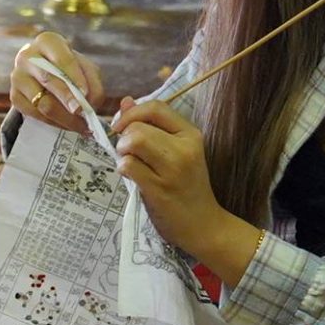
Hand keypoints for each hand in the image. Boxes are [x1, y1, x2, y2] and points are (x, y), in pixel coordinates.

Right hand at [9, 32, 108, 132]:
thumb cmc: (67, 68)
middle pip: (48, 80)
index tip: (85, 93)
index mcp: (47, 42)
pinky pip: (35, 114)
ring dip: (63, 117)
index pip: (61, 59)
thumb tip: (91, 102)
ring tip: (81, 125)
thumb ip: (92, 81)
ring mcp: (17, 77)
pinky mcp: (14, 96)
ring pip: (41, 102)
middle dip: (67, 97)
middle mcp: (27, 56)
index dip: (74, 76)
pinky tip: (66, 125)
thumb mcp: (84, 67)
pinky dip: (53, 122)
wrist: (42, 73)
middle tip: (81, 112)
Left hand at [110, 98, 229, 255]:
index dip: (132, 112)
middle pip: (139, 126)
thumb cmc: (187, 187)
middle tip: (127, 152)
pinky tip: (131, 177)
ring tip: (130, 164)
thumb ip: (152, 126)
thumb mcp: (176, 151)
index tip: (121, 126)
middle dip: (123, 137)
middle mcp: (184, 148)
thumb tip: (126, 101)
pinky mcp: (159, 189)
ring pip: (132, 143)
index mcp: (190, 134)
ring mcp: (172, 169)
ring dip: (122, 153)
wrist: (203, 224)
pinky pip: (128, 166)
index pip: (156, 107)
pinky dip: (122, 169)